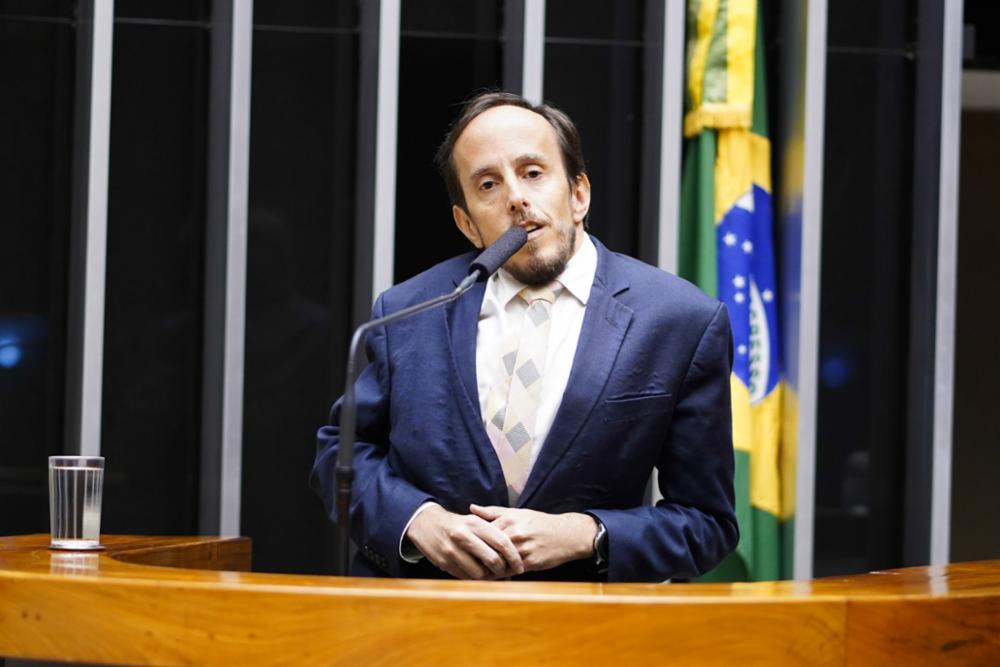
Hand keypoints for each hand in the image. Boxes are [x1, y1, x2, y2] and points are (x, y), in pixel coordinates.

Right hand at [405, 504, 524, 579]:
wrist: (426, 524)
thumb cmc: (458, 524)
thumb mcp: (474, 520)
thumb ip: (494, 533)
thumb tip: (514, 554)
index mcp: (475, 523)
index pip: (502, 542)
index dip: (514, 557)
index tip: (520, 566)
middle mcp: (464, 536)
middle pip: (492, 560)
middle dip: (502, 570)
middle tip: (506, 573)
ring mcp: (452, 550)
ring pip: (479, 573)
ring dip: (488, 577)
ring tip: (491, 574)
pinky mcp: (444, 562)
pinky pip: (465, 577)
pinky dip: (474, 578)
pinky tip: (476, 573)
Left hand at [469, 505, 597, 572]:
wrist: (567, 534)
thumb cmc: (539, 523)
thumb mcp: (517, 513)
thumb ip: (492, 512)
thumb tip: (471, 508)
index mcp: (509, 519)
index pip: (483, 533)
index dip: (473, 542)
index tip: (464, 547)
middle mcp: (515, 533)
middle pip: (488, 548)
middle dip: (478, 557)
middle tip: (467, 563)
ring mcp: (523, 548)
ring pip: (498, 562)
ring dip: (488, 568)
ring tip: (478, 571)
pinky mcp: (531, 562)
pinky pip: (511, 571)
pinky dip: (502, 574)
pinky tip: (496, 575)